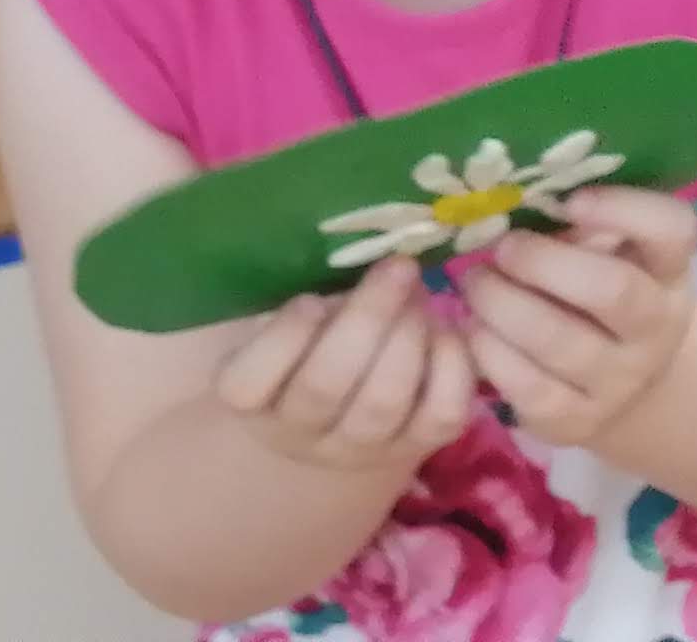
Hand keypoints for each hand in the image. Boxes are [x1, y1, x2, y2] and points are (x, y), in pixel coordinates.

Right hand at [210, 250, 477, 471]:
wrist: (345, 408)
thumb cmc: (309, 341)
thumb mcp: (286, 317)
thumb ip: (302, 291)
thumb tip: (358, 249)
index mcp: (253, 400)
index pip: (246, 386)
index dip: (282, 338)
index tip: (310, 297)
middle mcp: (300, 434)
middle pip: (326, 385)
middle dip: (368, 317)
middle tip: (398, 266)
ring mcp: (361, 448)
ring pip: (384, 402)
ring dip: (410, 336)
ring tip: (420, 292)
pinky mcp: (417, 446)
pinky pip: (441, 414)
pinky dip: (451, 364)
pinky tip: (447, 328)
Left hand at [460, 183, 696, 448]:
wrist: (623, 385)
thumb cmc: (603, 295)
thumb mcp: (614, 256)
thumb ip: (584, 230)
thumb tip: (522, 208)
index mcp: (669, 269)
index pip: (672, 229)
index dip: (623, 209)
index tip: (570, 201)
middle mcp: (657, 327)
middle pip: (612, 290)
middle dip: (543, 262)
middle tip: (501, 248)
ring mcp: (621, 381)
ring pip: (559, 342)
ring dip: (502, 304)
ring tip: (474, 284)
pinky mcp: (577, 422)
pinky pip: (527, 388)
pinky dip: (490, 353)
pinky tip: (472, 329)